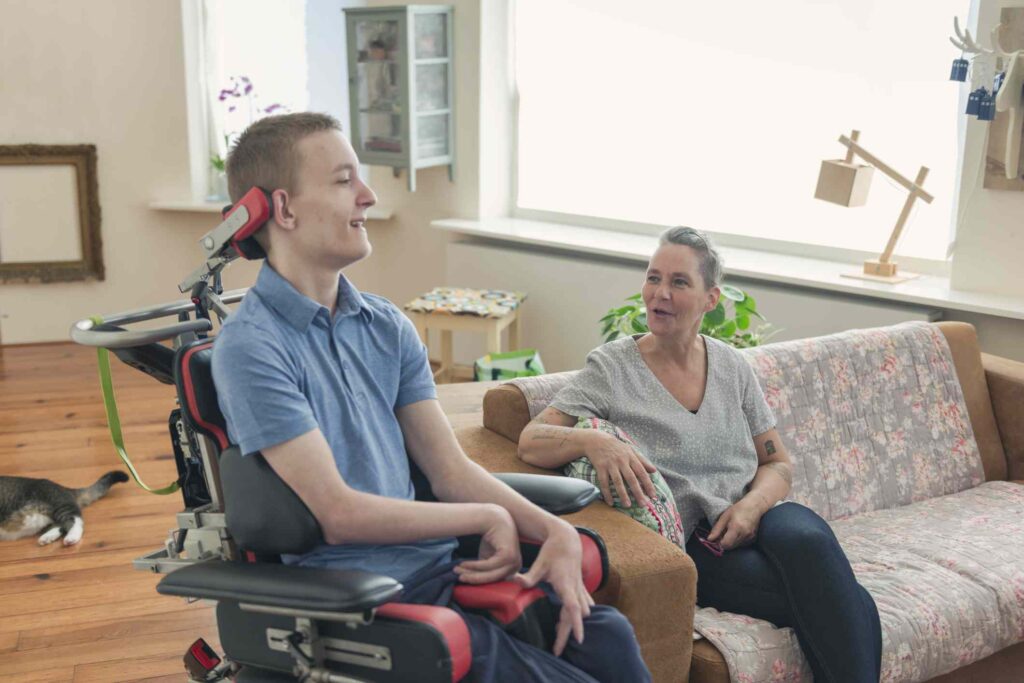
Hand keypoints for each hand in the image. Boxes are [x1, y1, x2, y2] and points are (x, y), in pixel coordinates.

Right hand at [454, 505, 521, 583]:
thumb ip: (485, 570)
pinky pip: (488, 565)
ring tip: (457, 570)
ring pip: (490, 574)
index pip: (494, 580)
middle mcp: (516, 566)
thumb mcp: (488, 557)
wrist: (493, 518)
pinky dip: (474, 566)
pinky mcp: (508, 556)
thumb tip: (471, 582)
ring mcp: (514, 561)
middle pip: (492, 579)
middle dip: (473, 579)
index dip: (478, 581)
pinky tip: (463, 563)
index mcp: (513, 569)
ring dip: (472, 573)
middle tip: (458, 577)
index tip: (463, 579)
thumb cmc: (490, 537)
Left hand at [513, 521, 594, 655]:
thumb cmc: (552, 551)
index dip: (576, 624)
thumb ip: (528, 576)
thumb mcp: (539, 564)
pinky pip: (583, 604)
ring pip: (581, 611)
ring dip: (571, 624)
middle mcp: (575, 588)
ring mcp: (579, 588)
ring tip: (558, 637)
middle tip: (558, 650)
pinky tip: (569, 621)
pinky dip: (577, 615)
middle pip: (575, 616)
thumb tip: (513, 581)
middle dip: (569, 633)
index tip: (578, 639)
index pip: (572, 608)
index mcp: (566, 585)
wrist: (567, 539)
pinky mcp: (579, 586)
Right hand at [584, 431, 658, 507]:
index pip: (642, 472)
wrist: (597, 440)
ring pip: (618, 481)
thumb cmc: (616, 447)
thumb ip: (643, 460)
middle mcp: (621, 461)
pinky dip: (607, 493)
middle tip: (643, 504)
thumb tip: (654, 471)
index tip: (653, 496)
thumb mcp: (631, 450)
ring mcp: (610, 464)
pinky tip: (610, 502)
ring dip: (623, 494)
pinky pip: (604, 482)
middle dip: (637, 492)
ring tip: (627, 505)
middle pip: (631, 479)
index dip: (648, 484)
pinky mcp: (600, 467)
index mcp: (631, 457)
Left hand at [707, 496, 765, 549]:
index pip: (726, 544)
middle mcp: (744, 535)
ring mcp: (750, 537)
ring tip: (731, 531)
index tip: (718, 538)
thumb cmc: (738, 509)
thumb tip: (709, 539)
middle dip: (725, 543)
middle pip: (730, 547)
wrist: (754, 506)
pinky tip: (738, 532)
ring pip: (736, 546)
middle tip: (723, 533)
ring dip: (731, 542)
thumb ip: (717, 529)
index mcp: (736, 528)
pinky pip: (742, 544)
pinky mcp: (753, 538)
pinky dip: (737, 541)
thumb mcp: (724, 517)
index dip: (720, 543)